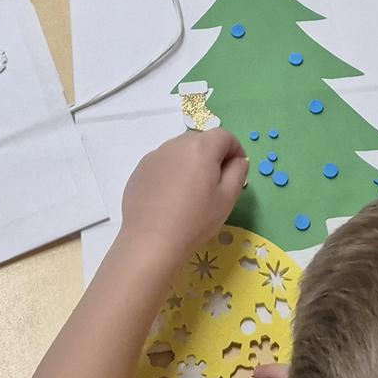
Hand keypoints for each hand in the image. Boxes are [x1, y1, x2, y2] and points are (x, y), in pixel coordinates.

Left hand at [117, 130, 248, 267]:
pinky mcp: (140, 170)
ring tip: (190, 194)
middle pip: (201, 141)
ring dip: (191, 164)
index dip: (235, 150)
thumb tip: (237, 159)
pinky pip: (163, 164)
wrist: (150, 241)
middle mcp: (175, 144)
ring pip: (180, 152)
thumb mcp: (227, 198)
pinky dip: (171, 173)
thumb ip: (238, 171)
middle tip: (214, 185)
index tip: (236, 171)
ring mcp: (154, 156)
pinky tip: (170, 198)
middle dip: (212, 156)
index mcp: (201, 147)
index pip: (225, 136)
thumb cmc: (195, 220)